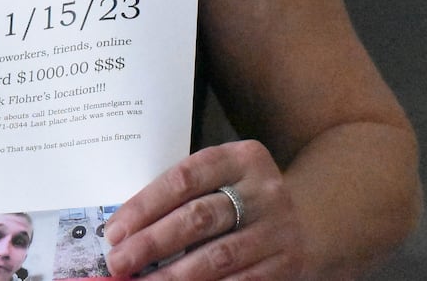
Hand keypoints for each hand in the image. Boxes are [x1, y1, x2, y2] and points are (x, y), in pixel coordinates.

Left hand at [103, 140, 305, 280]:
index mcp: (240, 158)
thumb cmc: (243, 196)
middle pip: (198, 218)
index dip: (145, 206)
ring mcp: (279, 229)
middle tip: (119, 262)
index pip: (183, 178)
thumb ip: (182, 195)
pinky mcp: (288, 264)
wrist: (312, 217)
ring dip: (175, 276)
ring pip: (218, 256)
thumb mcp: (222, 177)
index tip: (114, 231)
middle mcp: (263, 190)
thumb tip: (125, 230)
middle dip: (152, 243)